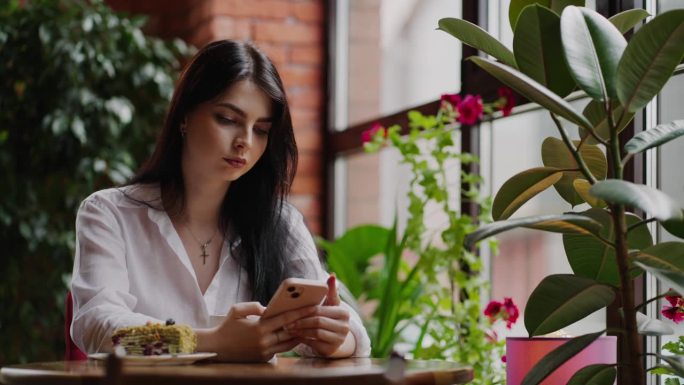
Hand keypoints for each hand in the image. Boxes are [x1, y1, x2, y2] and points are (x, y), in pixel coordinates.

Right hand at [196, 301, 316, 361]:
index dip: (300, 312)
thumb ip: (253, 305)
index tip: (312, 307)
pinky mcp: (264, 358)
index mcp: (259, 328)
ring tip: (310, 326)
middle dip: (304, 323)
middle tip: (316, 316)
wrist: (217, 347)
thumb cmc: (227, 326)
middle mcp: (264, 341)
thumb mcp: (236, 310)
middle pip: (291, 332)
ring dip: (300, 335)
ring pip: (289, 343)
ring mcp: (265, 351)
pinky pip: (281, 349)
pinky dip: (289, 342)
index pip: (285, 319)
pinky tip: (296, 335)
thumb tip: (268, 308)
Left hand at [286, 274, 355, 357]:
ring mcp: (339, 340)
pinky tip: (295, 335)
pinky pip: (314, 343)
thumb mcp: (331, 305)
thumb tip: (332, 275)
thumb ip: (331, 290)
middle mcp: (344, 327)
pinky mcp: (331, 350)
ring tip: (289, 328)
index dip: (306, 311)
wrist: (335, 338)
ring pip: (316, 333)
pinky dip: (303, 339)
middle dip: (301, 321)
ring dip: (300, 330)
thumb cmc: (329, 317)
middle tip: (287, 322)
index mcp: (344, 313)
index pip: (321, 310)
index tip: (293, 311)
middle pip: (318, 322)